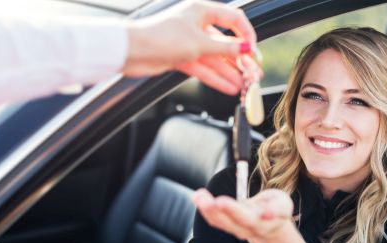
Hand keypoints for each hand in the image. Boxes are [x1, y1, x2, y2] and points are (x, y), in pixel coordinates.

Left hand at [123, 0, 260, 94]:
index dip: (247, 35)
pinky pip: (204, 68)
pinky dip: (215, 78)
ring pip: (215, 58)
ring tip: (244, 85)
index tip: (254, 52)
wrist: (132, 51)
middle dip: (240, 60)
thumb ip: (226, 48)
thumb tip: (246, 49)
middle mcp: (197, 25)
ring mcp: (189, 42)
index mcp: (202, 11)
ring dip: (229, 72)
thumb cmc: (162, 37)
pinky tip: (228, 87)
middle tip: (252, 73)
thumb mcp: (201, 43)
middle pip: (225, 43)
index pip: (234, 20)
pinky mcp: (181, 57)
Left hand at [193, 188, 293, 242]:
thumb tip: (267, 213)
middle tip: (212, 201)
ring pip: (220, 221)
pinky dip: (204, 208)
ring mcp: (236, 229)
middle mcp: (248, 228)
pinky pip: (214, 219)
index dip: (237, 211)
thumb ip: (277, 208)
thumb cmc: (276, 209)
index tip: (228, 203)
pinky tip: (198, 196)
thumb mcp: (283, 204)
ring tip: (199, 195)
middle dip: (222, 211)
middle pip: (233, 221)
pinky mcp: (226, 226)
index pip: (250, 218)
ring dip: (207, 209)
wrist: (268, 227)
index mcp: (262, 222)